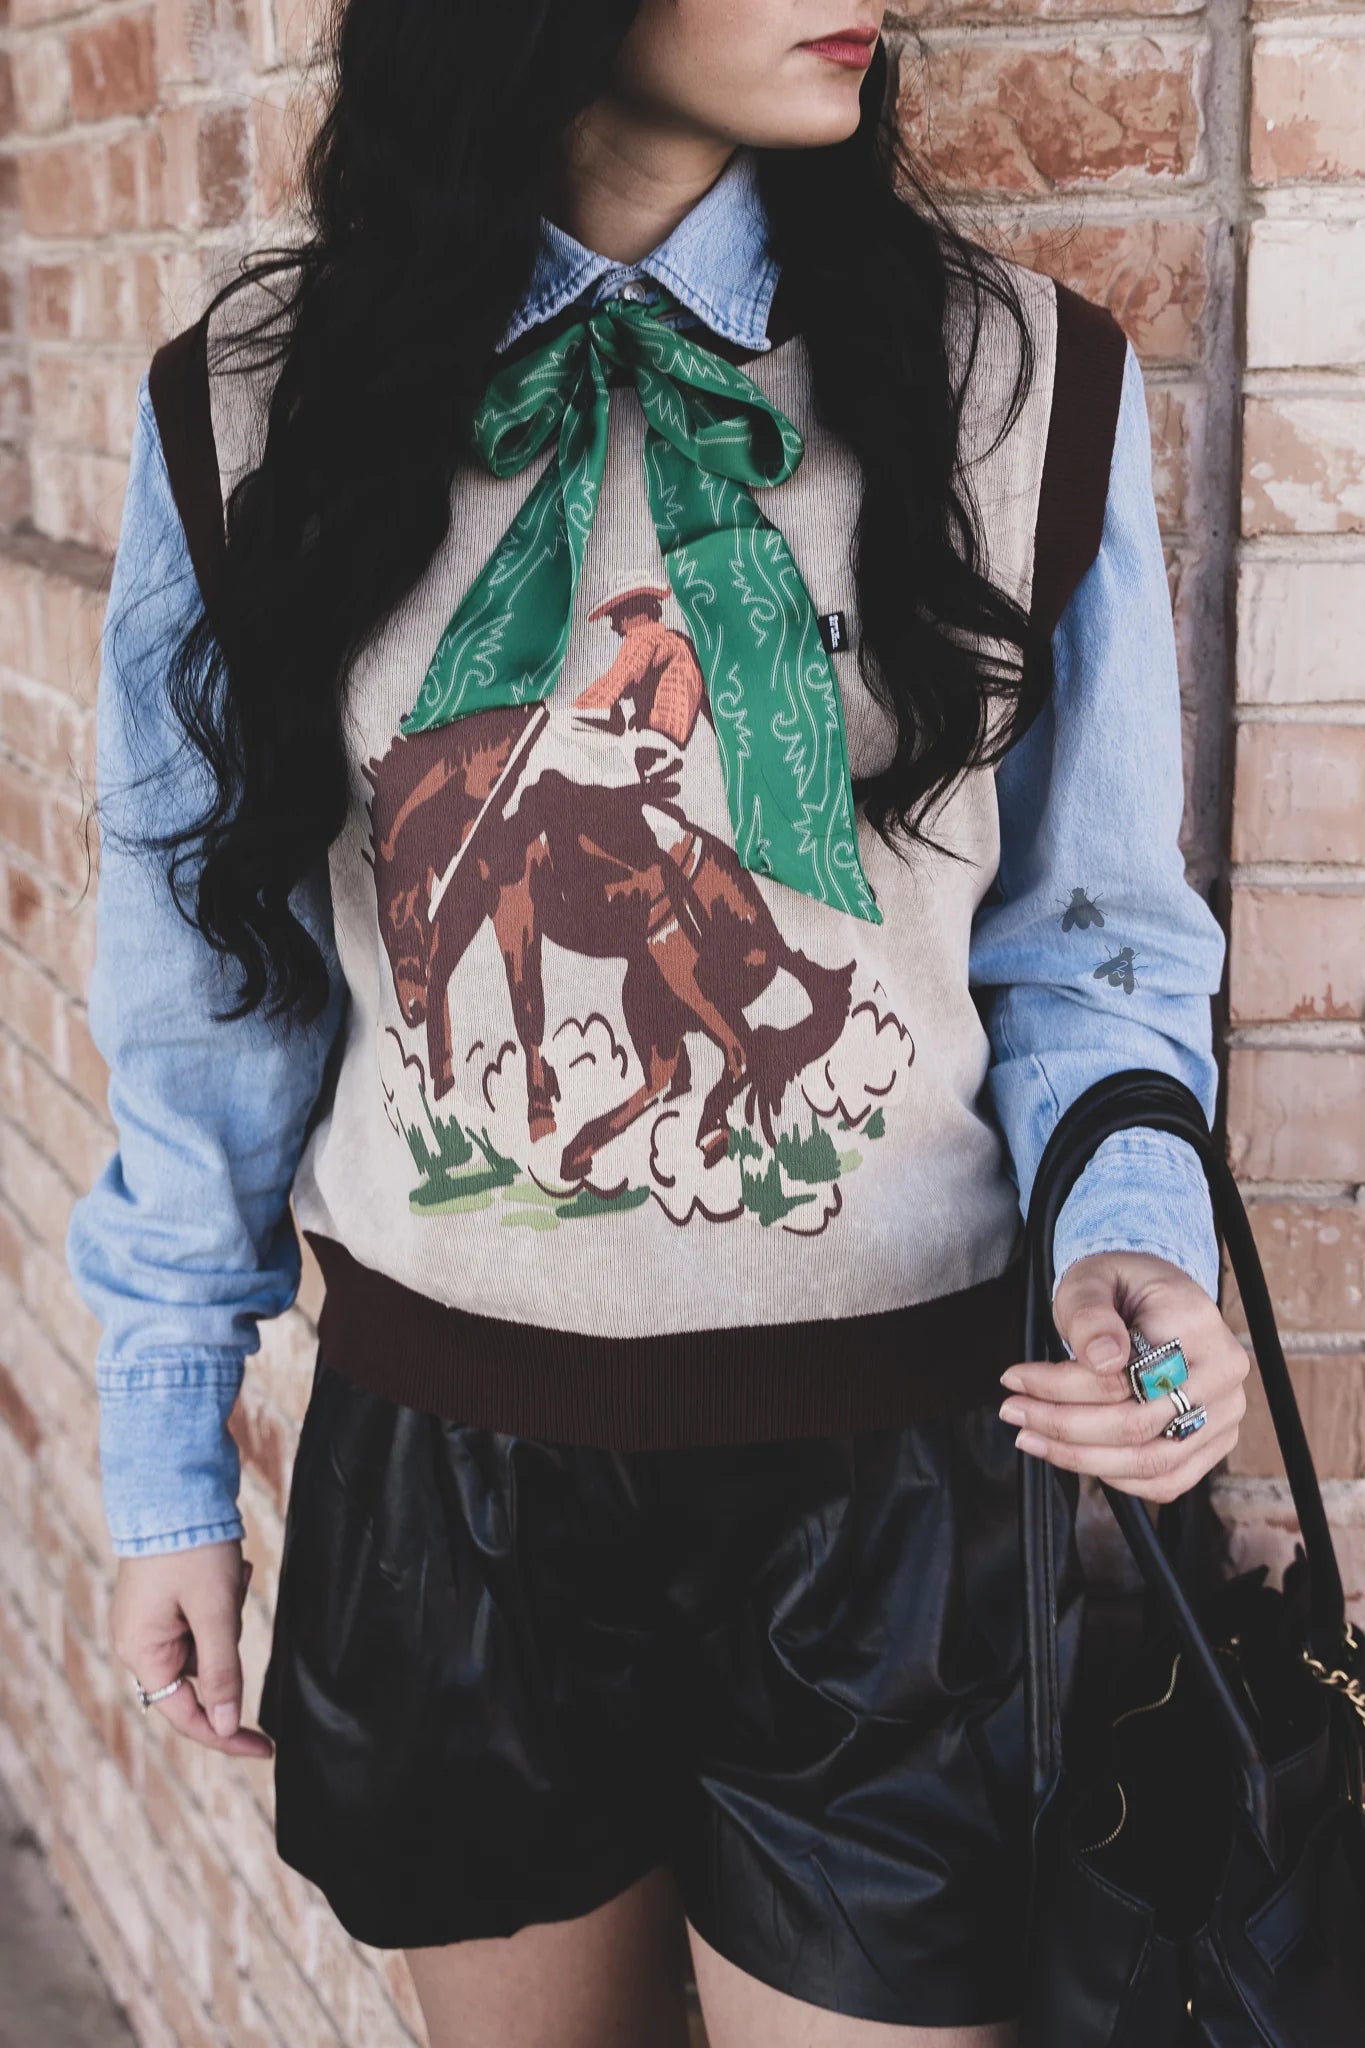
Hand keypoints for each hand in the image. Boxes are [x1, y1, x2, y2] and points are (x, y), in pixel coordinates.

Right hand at [111, 1540, 272, 1758]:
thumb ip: (221, 1672)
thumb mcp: (214, 1611)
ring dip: (228, 1611)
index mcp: (141, 1652)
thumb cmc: (190, 1547)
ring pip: (209, 1640)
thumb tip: (226, 1725)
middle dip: (229, 1637)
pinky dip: (222, 1597)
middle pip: (202, 1671)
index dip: (227, 1735)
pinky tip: (225, 1566)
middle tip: (231, 1591)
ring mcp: (150, 1620)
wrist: (173, 1485)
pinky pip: (204, 1617)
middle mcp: (138, 1642)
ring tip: (226, 1571)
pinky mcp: (164, 1600)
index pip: (186, 1715)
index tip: (267, 1747)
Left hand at [998, 1249, 1249, 1502]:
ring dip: (1081, 1459)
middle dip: (1064, 1427)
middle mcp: (1222, 1375)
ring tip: (1032, 1438)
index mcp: (1197, 1326)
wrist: (1157, 1298)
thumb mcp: (1093, 1281)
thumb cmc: (1121, 1287)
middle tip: (1014, 1412)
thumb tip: (1102, 1359)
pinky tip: (1076, 1456)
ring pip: (1150, 1462)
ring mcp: (1224, 1414)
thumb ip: (1092, 1315)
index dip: (1063, 1387)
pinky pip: (1166, 1481)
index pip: (1127, 1376)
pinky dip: (1117, 1479)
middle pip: (1136, 1426)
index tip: (1014, 1379)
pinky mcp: (1215, 1442)